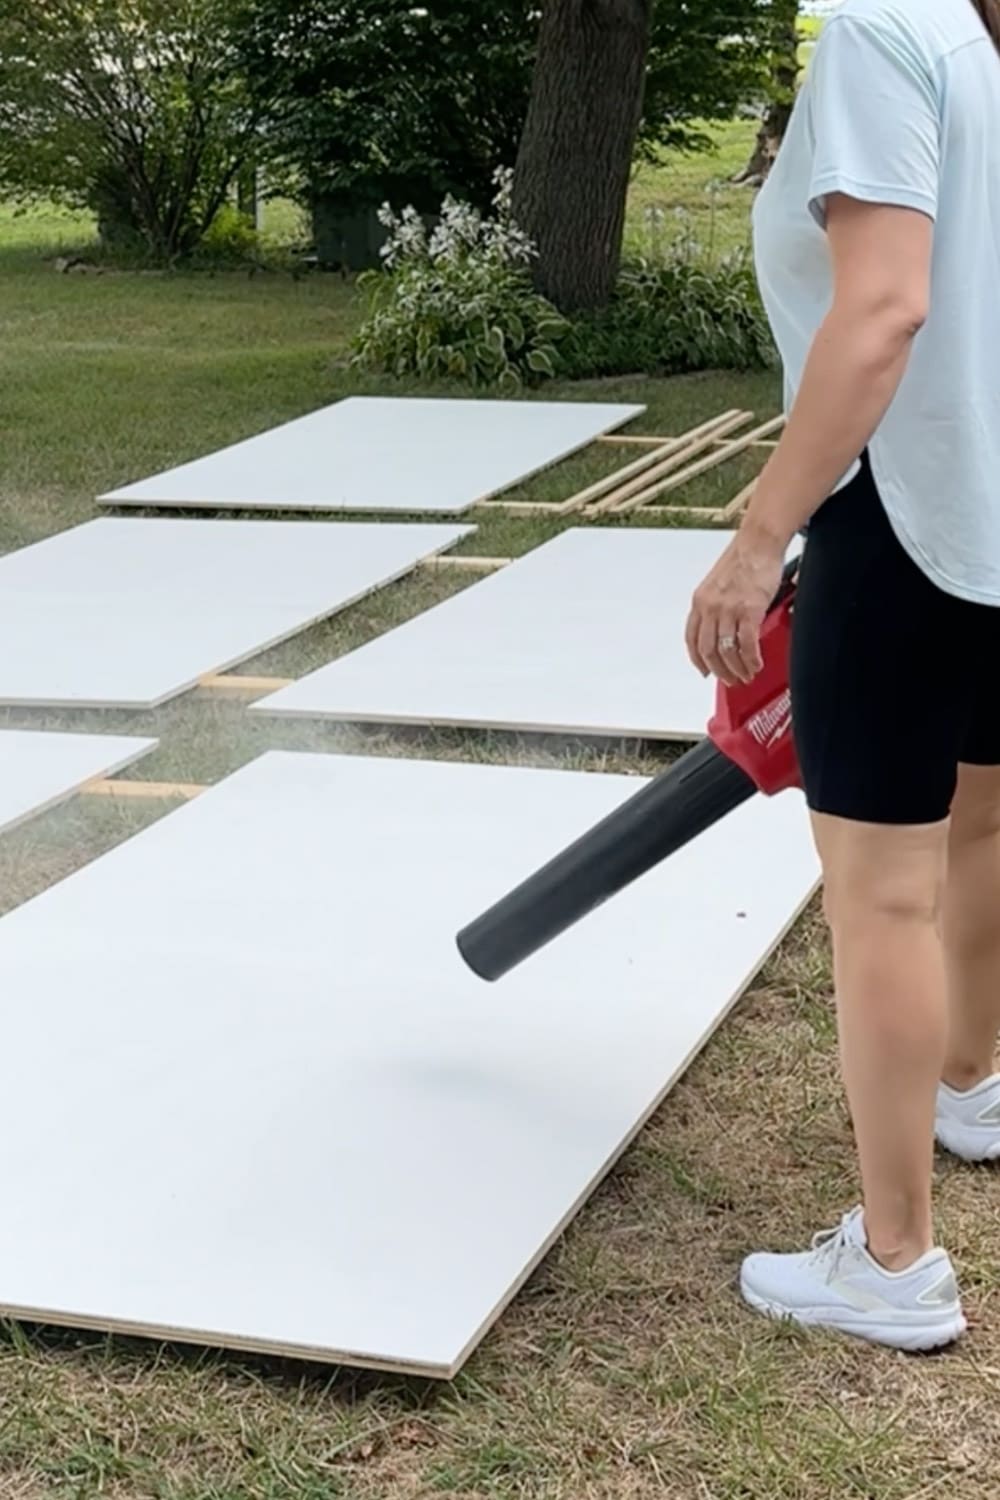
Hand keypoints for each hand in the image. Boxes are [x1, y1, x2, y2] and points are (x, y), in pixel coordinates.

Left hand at [685, 530, 785, 685]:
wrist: (758, 542)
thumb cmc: (743, 559)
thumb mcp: (717, 584)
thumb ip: (715, 606)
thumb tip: (722, 630)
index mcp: (699, 601)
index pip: (692, 639)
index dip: (698, 660)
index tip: (705, 671)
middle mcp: (710, 607)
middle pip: (708, 651)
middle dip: (719, 671)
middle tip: (731, 680)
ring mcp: (728, 609)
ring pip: (727, 651)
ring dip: (737, 669)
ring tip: (746, 675)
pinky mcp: (750, 610)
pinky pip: (747, 644)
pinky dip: (751, 659)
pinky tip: (756, 664)